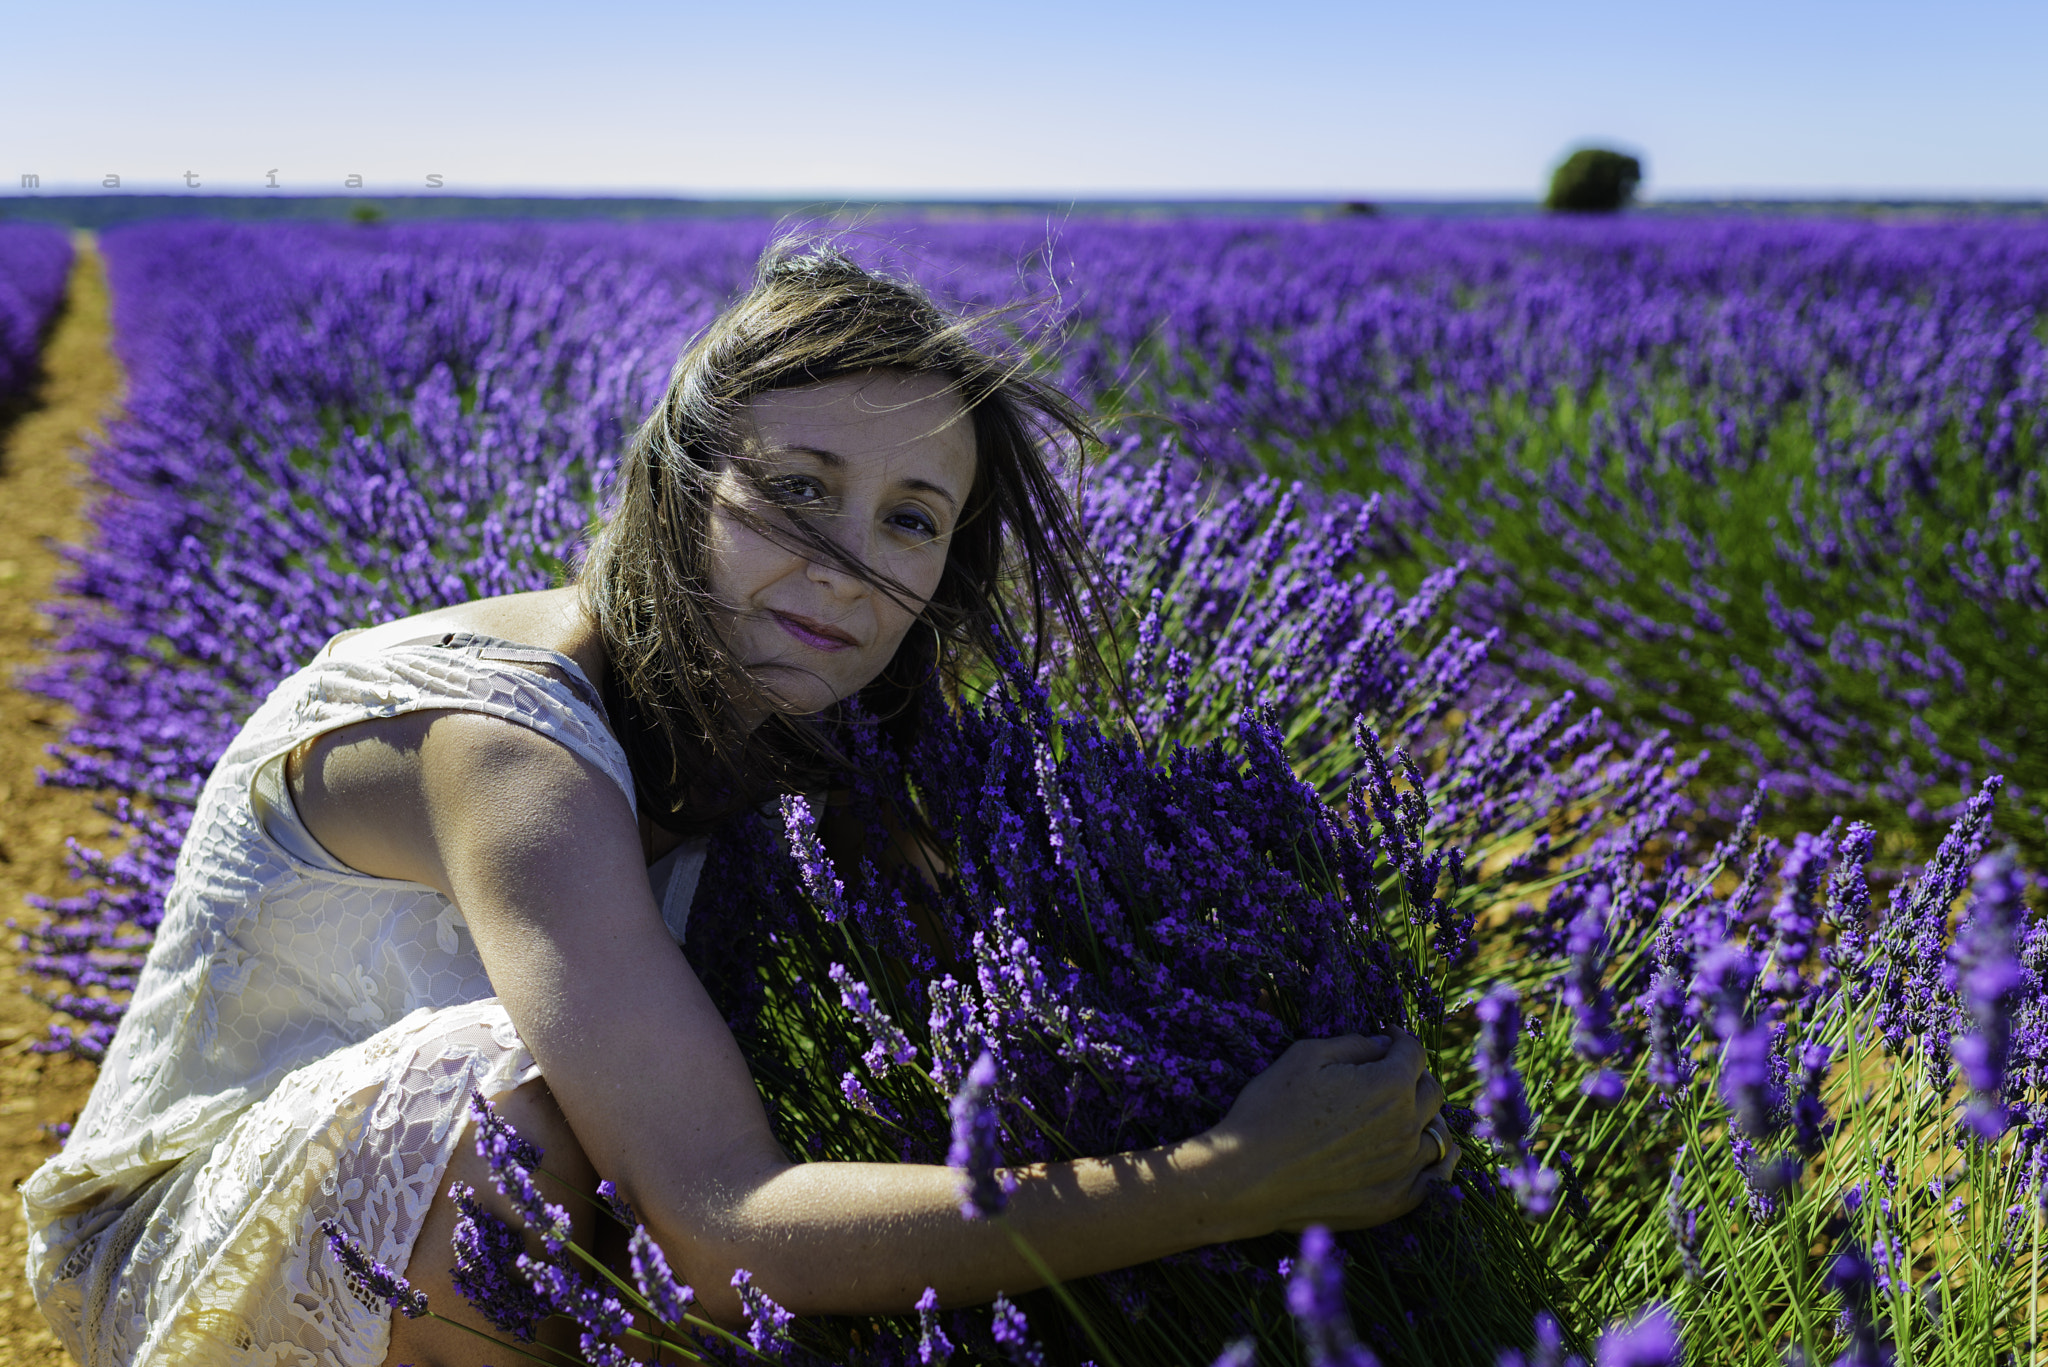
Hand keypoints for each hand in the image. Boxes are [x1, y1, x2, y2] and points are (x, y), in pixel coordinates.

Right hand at [1199, 1030, 1457, 1234]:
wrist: (1249, 1178)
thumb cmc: (1270, 1109)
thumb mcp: (1305, 1056)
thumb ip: (1353, 1045)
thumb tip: (1382, 1044)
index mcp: (1390, 1084)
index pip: (1415, 1053)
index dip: (1400, 1040)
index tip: (1386, 1039)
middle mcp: (1407, 1125)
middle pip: (1433, 1092)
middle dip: (1415, 1077)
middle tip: (1391, 1077)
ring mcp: (1404, 1167)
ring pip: (1438, 1136)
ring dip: (1426, 1120)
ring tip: (1406, 1117)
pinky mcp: (1395, 1201)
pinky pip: (1433, 1179)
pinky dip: (1432, 1164)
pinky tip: (1421, 1156)